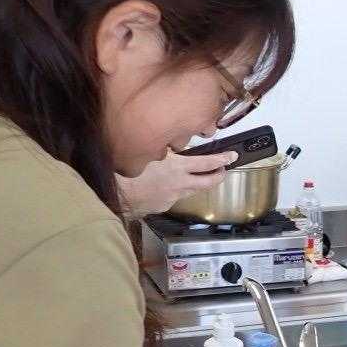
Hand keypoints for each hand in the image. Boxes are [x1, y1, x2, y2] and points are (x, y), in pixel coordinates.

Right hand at [117, 149, 238, 216]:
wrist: (114, 193)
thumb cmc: (126, 168)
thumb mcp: (149, 150)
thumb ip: (165, 147)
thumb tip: (173, 140)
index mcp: (177, 167)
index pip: (207, 164)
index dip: (222, 160)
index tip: (232, 156)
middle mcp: (179, 184)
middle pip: (207, 182)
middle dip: (218, 176)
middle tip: (224, 170)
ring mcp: (172, 197)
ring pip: (191, 190)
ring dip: (197, 183)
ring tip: (198, 177)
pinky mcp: (163, 206)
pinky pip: (174, 197)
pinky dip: (175, 191)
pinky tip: (165, 186)